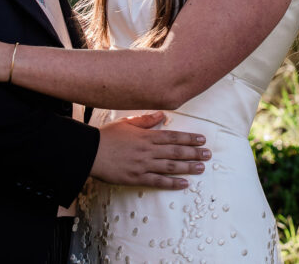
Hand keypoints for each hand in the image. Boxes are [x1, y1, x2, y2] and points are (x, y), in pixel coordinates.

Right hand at [90, 112, 209, 188]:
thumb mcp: (126, 123)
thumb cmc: (107, 136)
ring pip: (171, 167)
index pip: (173, 137)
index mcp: (146, 136)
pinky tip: (184, 184)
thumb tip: (161, 115)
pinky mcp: (137, 178)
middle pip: (176, 152)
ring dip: (188, 167)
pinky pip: (158, 181)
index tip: (202, 139)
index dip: (189, 138)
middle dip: (194, 152)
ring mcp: (143, 165)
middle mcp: (148, 151)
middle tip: (208, 154)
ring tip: (201, 167)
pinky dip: (172, 183)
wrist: (90, 152)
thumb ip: (145, 120)